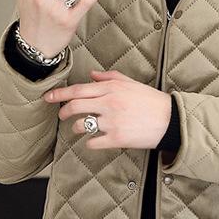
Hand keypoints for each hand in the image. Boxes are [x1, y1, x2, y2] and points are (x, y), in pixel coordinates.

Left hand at [43, 69, 171, 149]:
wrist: (170, 120)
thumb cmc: (151, 101)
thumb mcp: (131, 83)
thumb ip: (109, 78)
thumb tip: (90, 75)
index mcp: (112, 88)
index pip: (78, 89)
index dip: (59, 94)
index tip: (47, 97)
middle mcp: (110, 103)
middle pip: (75, 106)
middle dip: (63, 111)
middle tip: (62, 115)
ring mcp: (112, 122)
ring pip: (81, 125)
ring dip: (76, 128)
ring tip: (79, 128)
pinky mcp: (117, 139)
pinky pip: (93, 142)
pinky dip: (90, 143)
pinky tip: (94, 141)